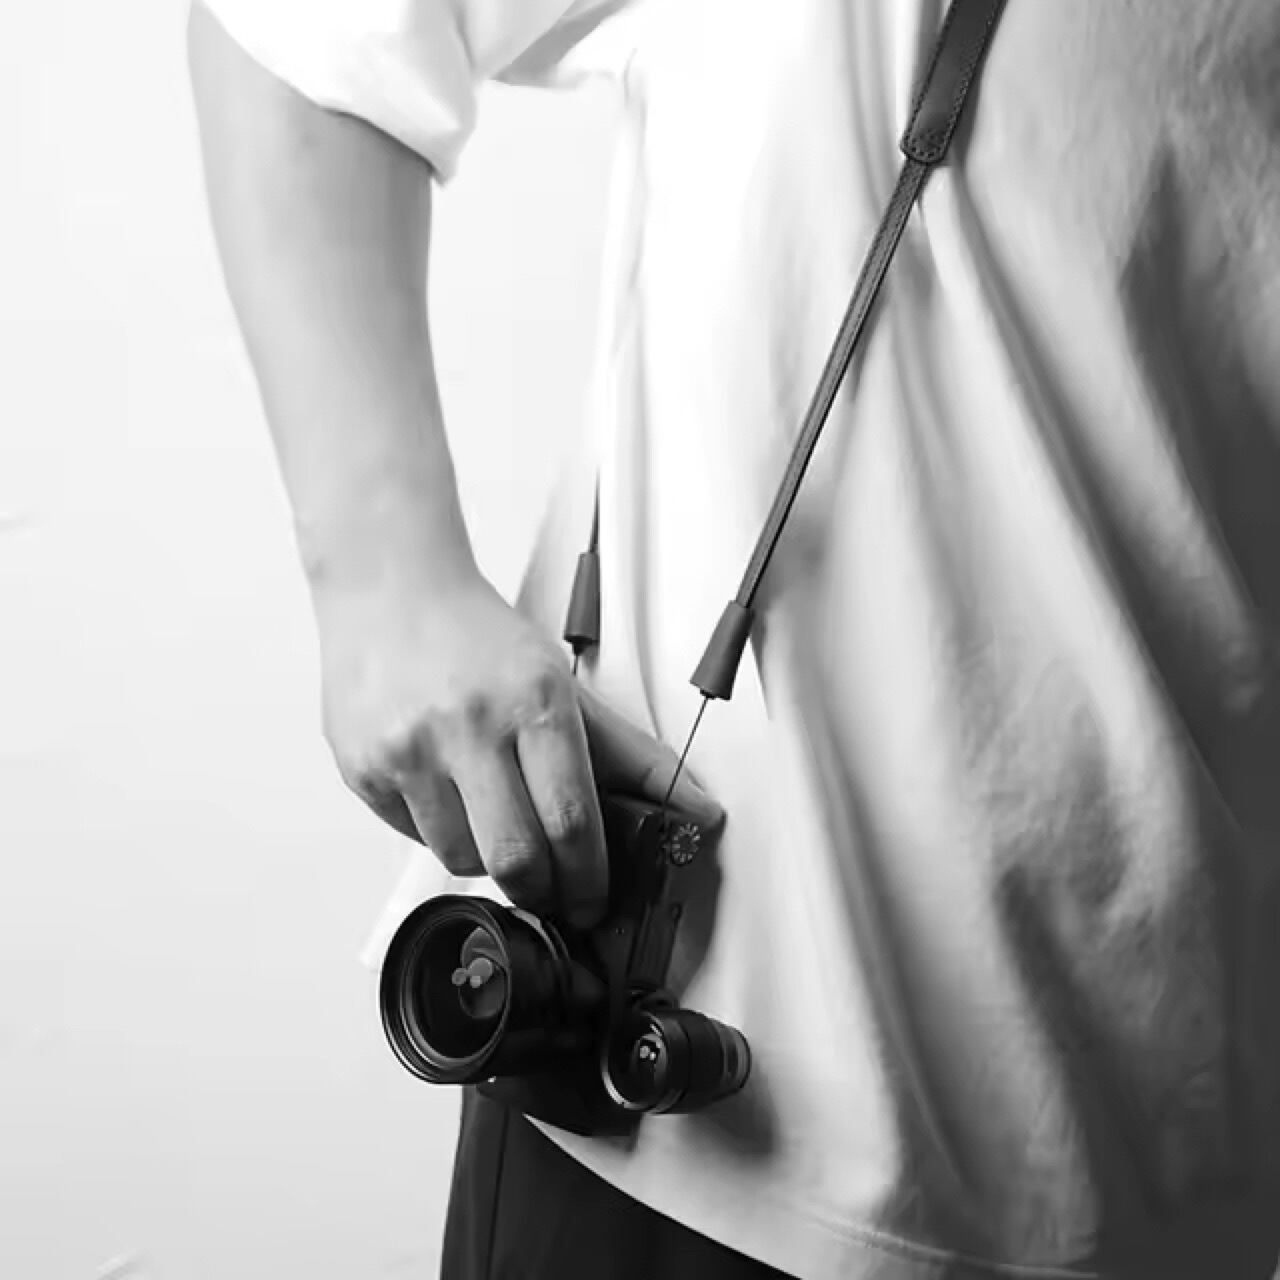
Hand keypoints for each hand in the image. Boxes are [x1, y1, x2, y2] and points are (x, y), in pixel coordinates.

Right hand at [316, 570, 722, 927]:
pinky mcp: (363, 768)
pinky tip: (445, 788)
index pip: (572, 820)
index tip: (593, 899)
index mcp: (533, 701)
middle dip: (542, 890)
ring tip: (492, 815)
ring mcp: (409, 750)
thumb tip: (696, 810)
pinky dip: (440, 830)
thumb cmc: (479, 637)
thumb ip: (629, 755)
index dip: (588, 878)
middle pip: (515, 857)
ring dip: (487, 858)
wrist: (389, 589)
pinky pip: (414, 837)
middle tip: (552, 891)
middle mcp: (468, 725)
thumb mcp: (563, 683)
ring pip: (461, 857)